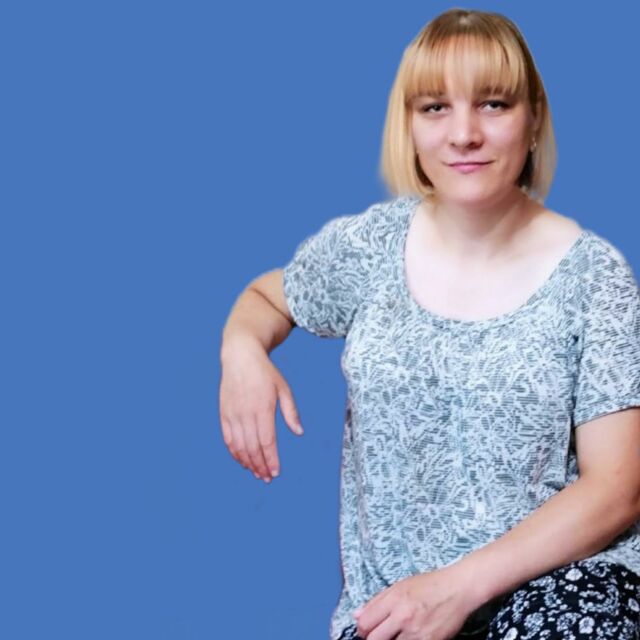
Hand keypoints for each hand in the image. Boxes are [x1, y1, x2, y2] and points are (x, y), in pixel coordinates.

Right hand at [219, 338, 303, 482]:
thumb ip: (290, 412)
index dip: (271, 460)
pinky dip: (235, 453)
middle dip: (260, 466)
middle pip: (252, 448)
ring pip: (239, 446)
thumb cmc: (265, 372)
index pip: (267, 441)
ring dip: (248, 463)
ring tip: (257, 473)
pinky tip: (243, 461)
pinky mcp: (224, 413)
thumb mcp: (283, 388)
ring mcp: (232, 414)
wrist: (240, 356)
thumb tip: (299, 432)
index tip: (276, 473)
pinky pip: (228, 439)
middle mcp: (246, 413)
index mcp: (263, 408)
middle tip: (268, 478)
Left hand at [352, 564, 480, 639]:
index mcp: (393, 599)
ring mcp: (416, 632)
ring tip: (395, 635)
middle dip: (372, 639)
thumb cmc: (429, 585)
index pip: (365, 622)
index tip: (366, 629)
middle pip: (373, 639)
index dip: (362, 628)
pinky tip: (408, 637)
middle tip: (378, 636)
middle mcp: (403, 616)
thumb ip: (377, 601)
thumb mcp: (400, 586)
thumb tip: (356, 615)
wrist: (457, 589)